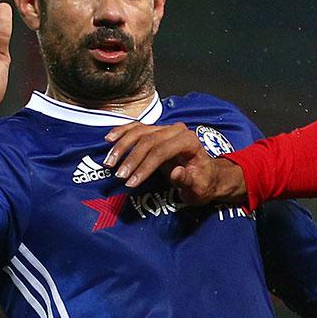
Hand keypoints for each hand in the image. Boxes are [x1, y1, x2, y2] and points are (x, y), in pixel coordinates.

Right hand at [103, 122, 247, 204]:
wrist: (208, 176)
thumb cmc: (204, 184)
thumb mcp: (199, 189)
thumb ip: (187, 181)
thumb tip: (176, 172)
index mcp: (189, 141)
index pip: (161, 151)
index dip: (144, 166)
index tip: (131, 182)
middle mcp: (177, 130)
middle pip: (148, 141)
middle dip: (131, 159)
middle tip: (119, 176)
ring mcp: (166, 128)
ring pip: (139, 132)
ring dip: (122, 147)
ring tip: (109, 163)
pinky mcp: (157, 131)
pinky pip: (136, 128)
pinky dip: (122, 132)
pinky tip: (109, 139)